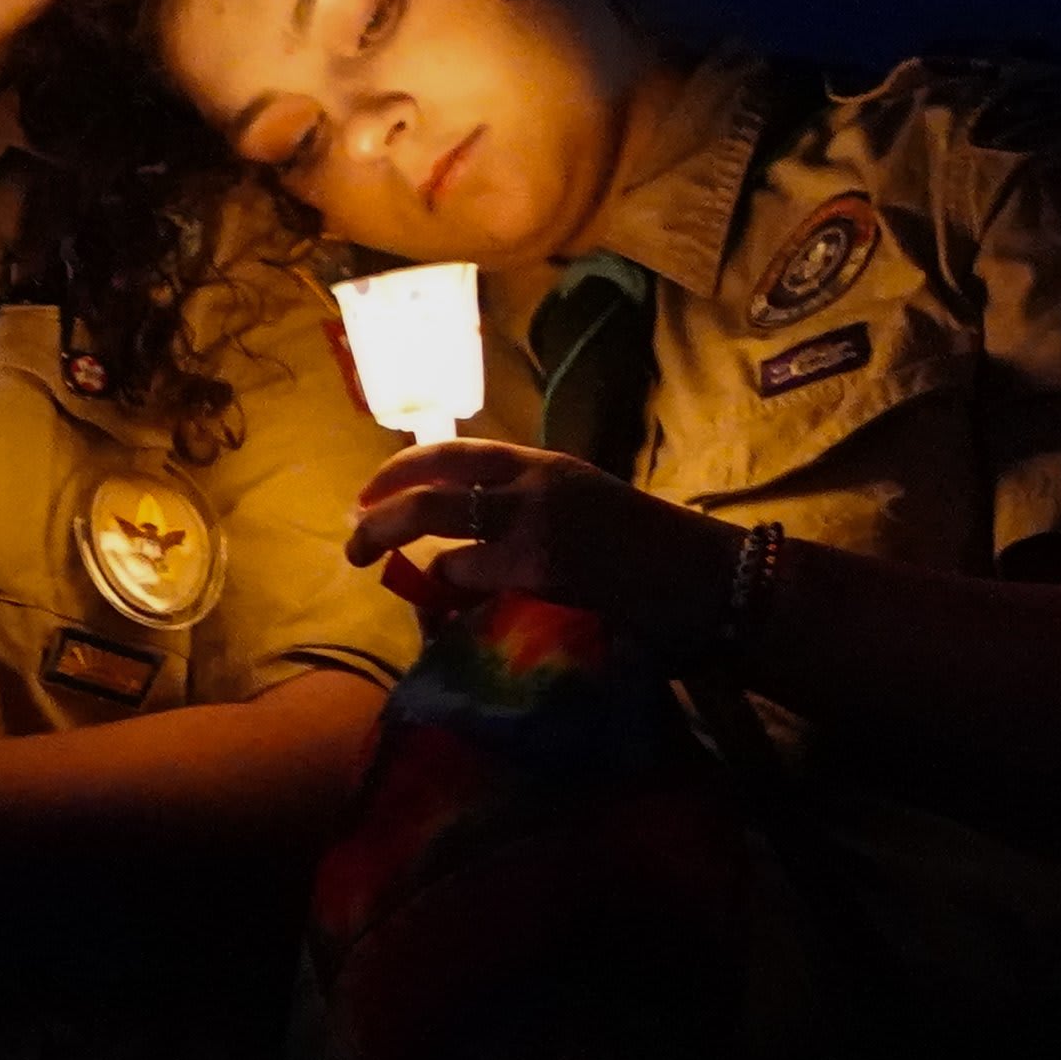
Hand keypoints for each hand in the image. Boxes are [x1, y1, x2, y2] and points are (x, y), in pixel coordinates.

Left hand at [347, 439, 736, 650]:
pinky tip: (448, 607)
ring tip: (380, 575)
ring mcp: (535, 526)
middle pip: (430, 488)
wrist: (708, 578)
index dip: (403, 468)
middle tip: (352, 540)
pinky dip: (448, 593)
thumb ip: (531, 508)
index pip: (457, 452)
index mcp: (546, 464)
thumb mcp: (587, 508)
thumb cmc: (654, 554)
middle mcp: (535, 484)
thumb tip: (468, 534)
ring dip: (401, 556)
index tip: (369, 490)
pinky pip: (468, 579)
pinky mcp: (540, 571)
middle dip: (379, 514)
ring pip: (439, 532)